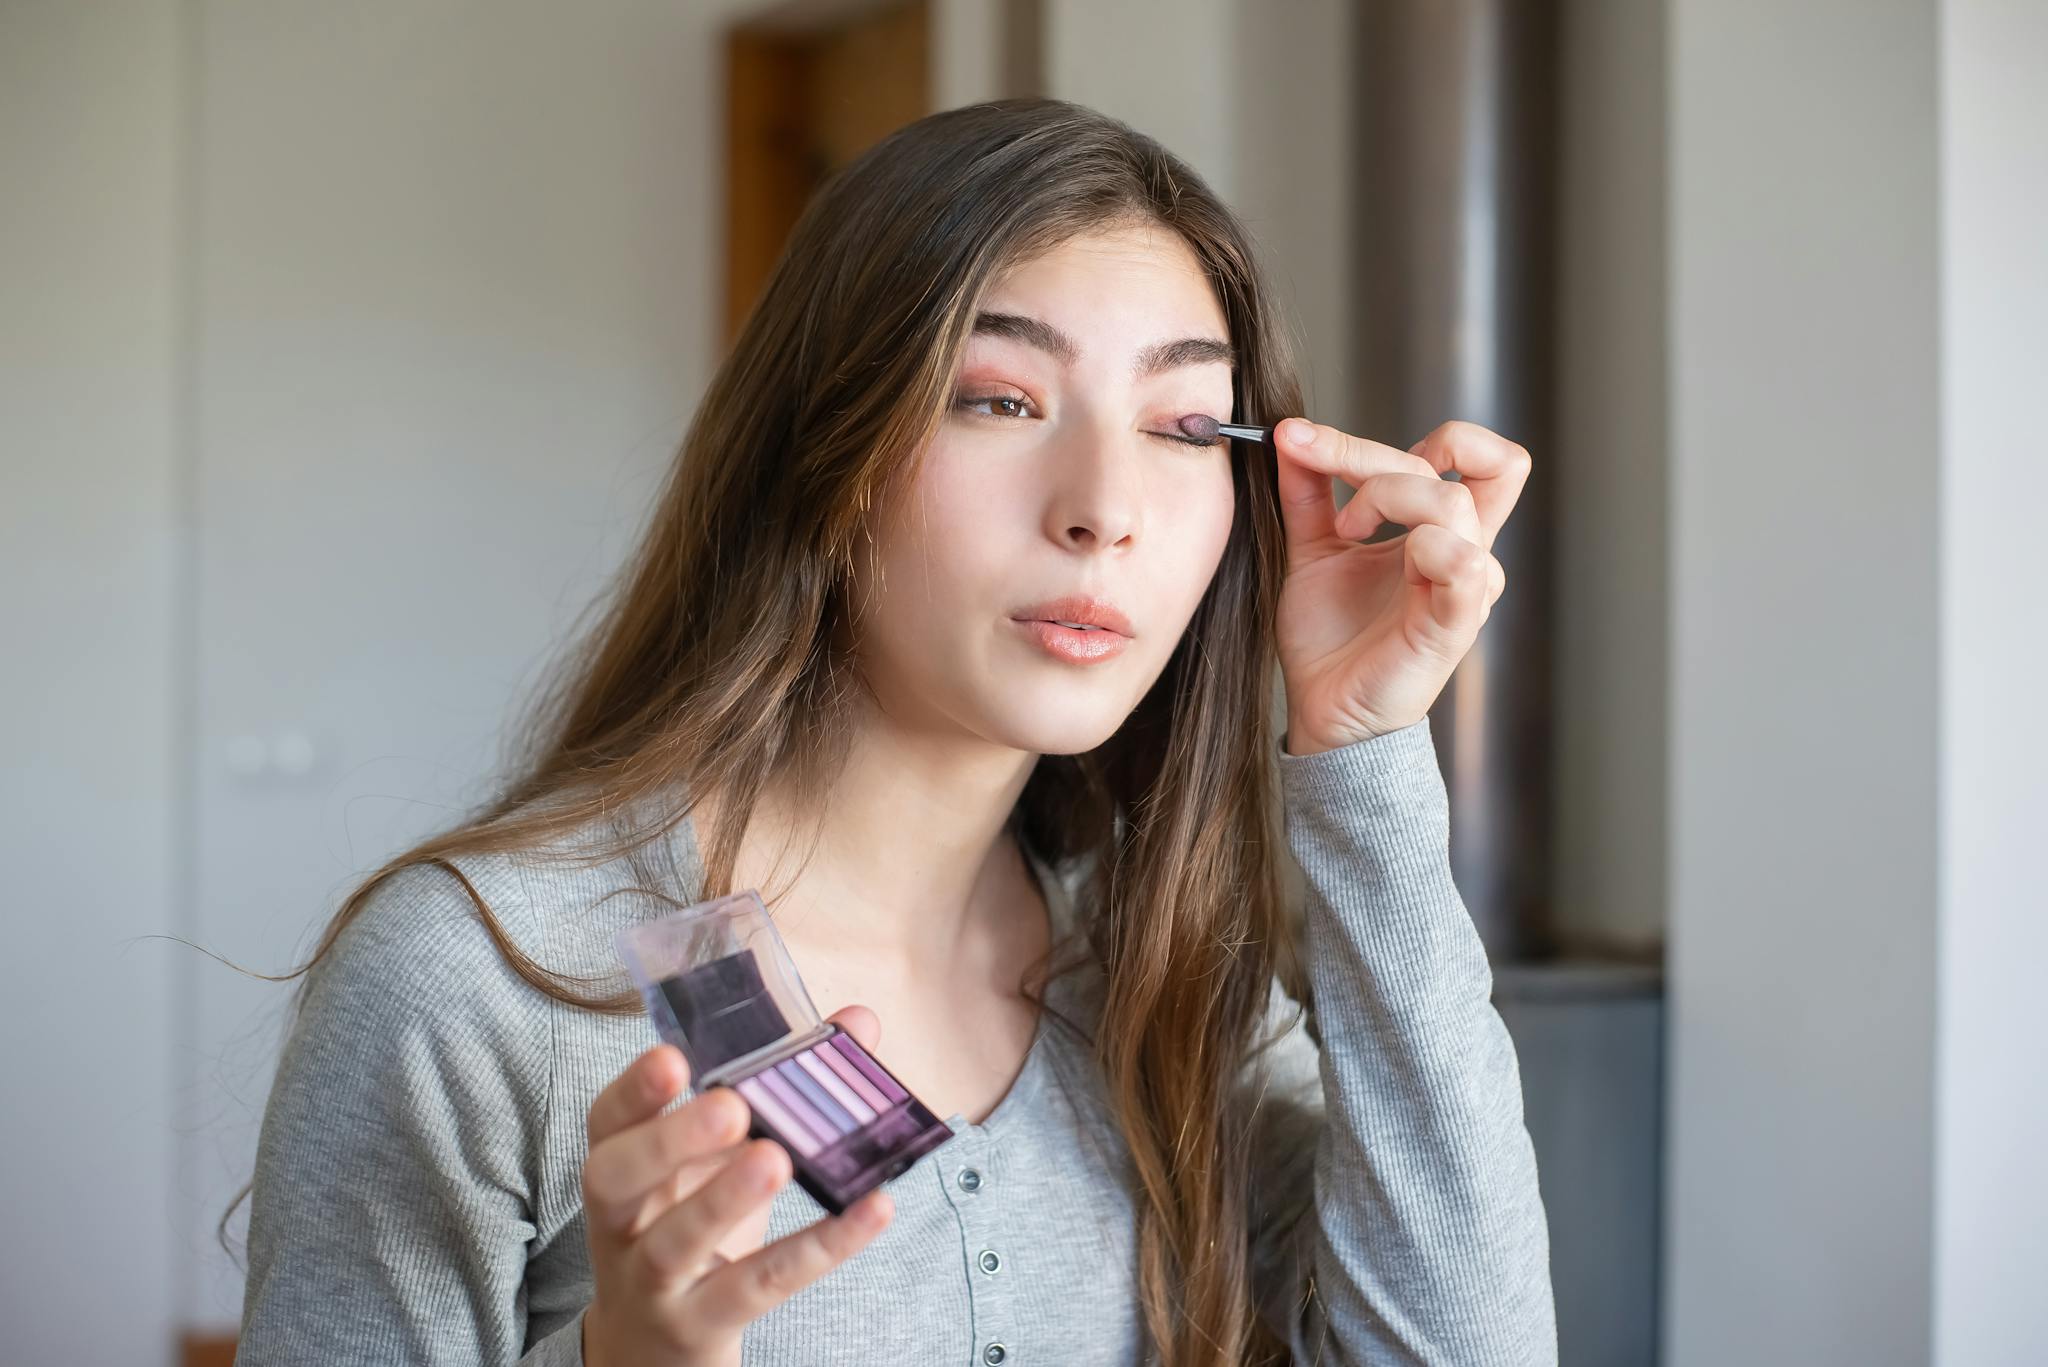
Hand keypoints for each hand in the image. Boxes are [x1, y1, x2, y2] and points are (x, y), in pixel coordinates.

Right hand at [580, 1005, 892, 1366]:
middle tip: (730, 1106)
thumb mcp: (724, 1159)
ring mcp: (652, 1280)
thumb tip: (859, 1021)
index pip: (608, 1121)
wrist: (653, 1349)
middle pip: (615, 1178)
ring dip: (724, 1200)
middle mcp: (622, 1221)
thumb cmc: (692, 1227)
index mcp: (621, 1164)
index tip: (674, 1056)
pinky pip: (754, 1287)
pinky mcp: (698, 1324)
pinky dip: (816, 1249)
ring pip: (673, 1243)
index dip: (635, 1089)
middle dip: (668, 1139)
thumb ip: (781, 1088)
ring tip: (779, 1159)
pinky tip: (869, 1211)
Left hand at [1270, 418, 1528, 755]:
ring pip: (1456, 502)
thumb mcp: (1311, 548)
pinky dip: (1416, 543)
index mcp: (1441, 527)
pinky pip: (1461, 561)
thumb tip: (1290, 432)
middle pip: (1481, 460)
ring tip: (1346, 532)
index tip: (1304, 444)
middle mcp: (1465, 548)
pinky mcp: (1454, 624)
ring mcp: (1465, 586)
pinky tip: (1370, 553)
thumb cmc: (1329, 635)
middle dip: (1381, 458)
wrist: (1320, 707)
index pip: (1459, 450)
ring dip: (1389, 496)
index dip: (1386, 435)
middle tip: (1330, 494)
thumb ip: (1309, 492)